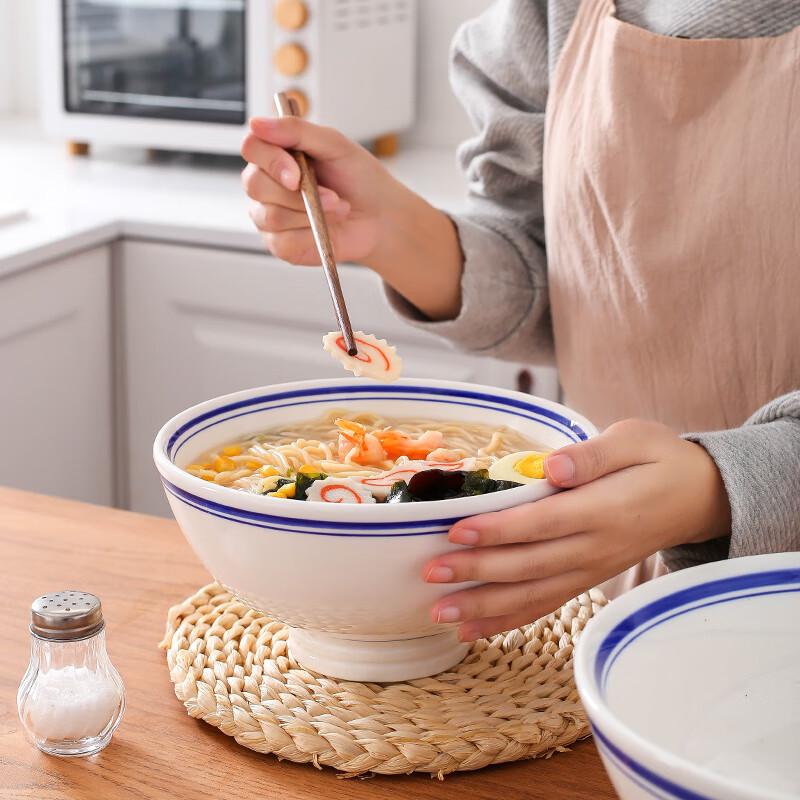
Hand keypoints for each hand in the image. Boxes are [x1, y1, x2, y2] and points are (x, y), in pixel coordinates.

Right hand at [241, 117, 395, 265]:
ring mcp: (270, 216)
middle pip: (255, 184)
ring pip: (271, 215)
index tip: (297, 173)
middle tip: (331, 195)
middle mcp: (267, 185)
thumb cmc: (358, 180)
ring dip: (310, 214)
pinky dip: (310, 234)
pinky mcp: (280, 245)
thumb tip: (258, 123)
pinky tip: (326, 229)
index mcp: (276, 155)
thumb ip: (297, 131)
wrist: (380, 217)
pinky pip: (283, 241)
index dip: (271, 160)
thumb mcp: (334, 145)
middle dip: (296, 193)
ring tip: (337, 209)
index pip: (252, 148)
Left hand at [423, 419, 731, 640]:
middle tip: (430, 572)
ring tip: (439, 612)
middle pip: (529, 565)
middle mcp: (595, 548)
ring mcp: (591, 569)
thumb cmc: (660, 460)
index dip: (499, 530)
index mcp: (604, 509)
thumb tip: (554, 465)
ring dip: (484, 605)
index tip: (457, 532)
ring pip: (533, 595)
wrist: (700, 498)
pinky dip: (508, 619)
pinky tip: (472, 627)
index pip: (543, 524)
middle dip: (477, 572)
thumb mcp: (635, 440)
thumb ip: (594, 455)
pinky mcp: (586, 579)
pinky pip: (545, 605)